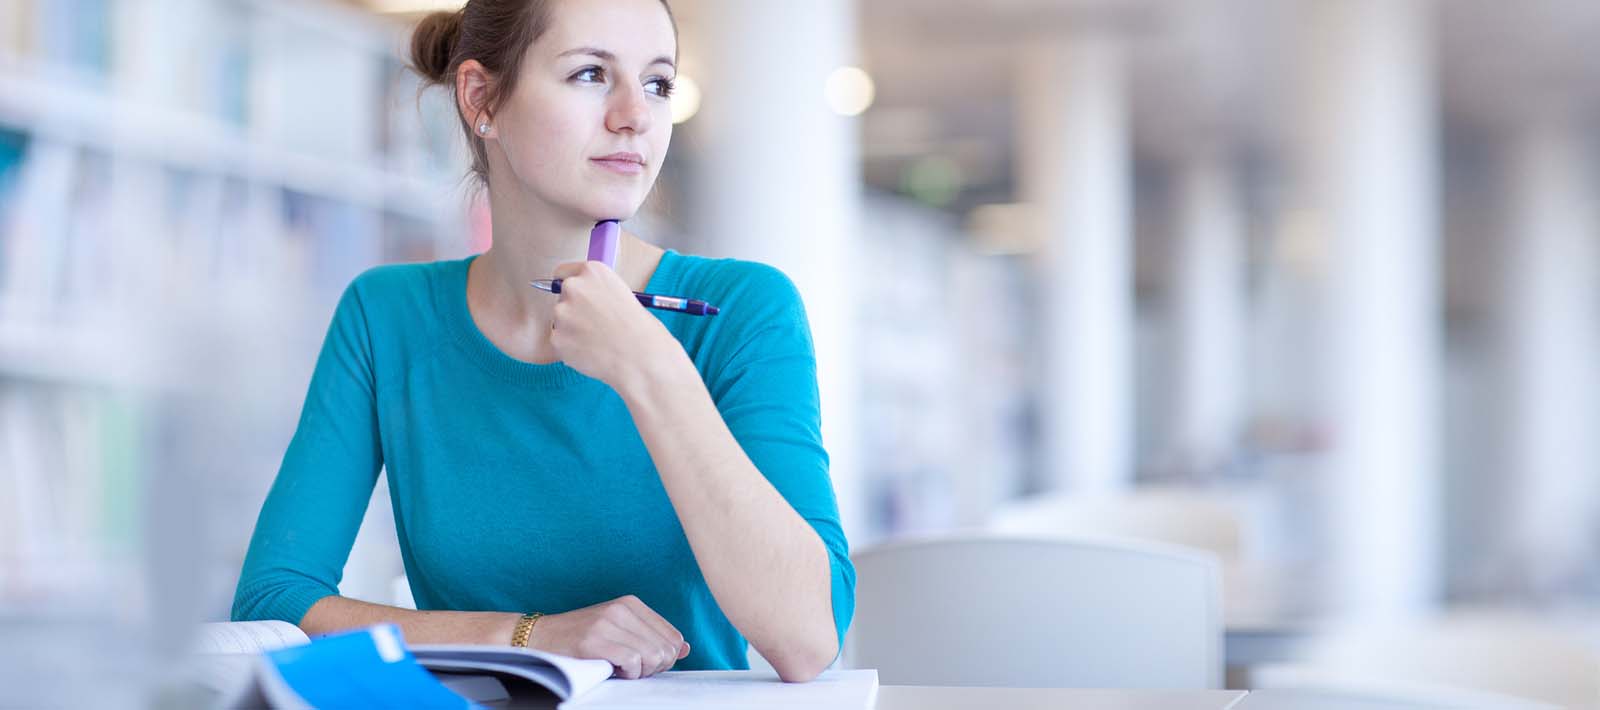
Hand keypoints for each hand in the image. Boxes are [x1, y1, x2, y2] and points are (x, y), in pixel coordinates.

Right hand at [527, 595, 690, 678]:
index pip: (673, 637)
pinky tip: (612, 670)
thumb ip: (651, 636)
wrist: (539, 638)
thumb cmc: (581, 639)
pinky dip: (627, 674)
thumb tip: (685, 649)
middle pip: (666, 649)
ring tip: (620, 668)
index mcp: (632, 603)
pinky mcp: (595, 640)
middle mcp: (622, 608)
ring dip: (639, 672)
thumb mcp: (619, 630)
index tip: (644, 663)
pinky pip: (633, 663)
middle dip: (653, 667)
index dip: (665, 658)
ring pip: (652, 656)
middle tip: (632, 669)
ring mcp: (608, 623)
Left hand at [548, 261, 680, 389]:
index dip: (573, 288)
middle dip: (573, 311)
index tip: (577, 298)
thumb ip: (599, 294)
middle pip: (562, 298)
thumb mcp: (624, 295)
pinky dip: (571, 350)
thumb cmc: (641, 330)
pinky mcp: (556, 338)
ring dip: (572, 331)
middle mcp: (573, 287)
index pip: (563, 273)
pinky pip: (559, 343)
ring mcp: (561, 313)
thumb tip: (586, 304)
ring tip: (598, 343)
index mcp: (592, 272)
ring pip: (560, 322)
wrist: (641, 359)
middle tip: (594, 327)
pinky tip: (592, 354)